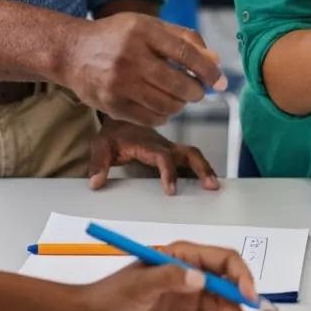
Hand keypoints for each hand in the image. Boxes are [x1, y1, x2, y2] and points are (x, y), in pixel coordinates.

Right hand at [64, 13, 226, 126]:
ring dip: (180, 104)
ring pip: (168, 106)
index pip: (186, 54)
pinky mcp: (112, 105)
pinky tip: (161, 104)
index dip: (208, 70)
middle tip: (198, 90)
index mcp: (142, 31)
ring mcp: (119, 83)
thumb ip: (184, 39)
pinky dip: (163, 115)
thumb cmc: (117, 36)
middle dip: (196, 91)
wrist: (72, 52)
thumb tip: (216, 61)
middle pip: (180, 84)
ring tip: (178, 96)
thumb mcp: (148, 25)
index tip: (220, 80)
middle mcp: (130, 56)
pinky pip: (151, 118)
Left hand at [77, 241, 256, 310]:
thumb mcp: (140, 284)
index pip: (223, 260)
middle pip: (229, 286)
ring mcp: (189, 300)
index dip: (241, 275)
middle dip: (239, 302)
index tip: (249, 296)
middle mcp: (191, 276)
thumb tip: (199, 277)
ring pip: (223, 307)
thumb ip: (169, 277)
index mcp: (183, 257)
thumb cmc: (112, 295)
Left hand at [89, 119, 219, 194]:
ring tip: (214, 186)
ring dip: (205, 169)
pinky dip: (201, 169)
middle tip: (211, 186)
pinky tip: (208, 183)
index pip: (162, 157)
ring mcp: (169, 148)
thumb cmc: (112, 133)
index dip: (169, 172)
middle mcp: (162, 145)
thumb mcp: (100, 145)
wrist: (119, 119)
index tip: (171, 191)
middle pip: (188, 152)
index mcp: (147, 143)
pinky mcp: (172, 153)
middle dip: (201, 168)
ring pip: (193, 155)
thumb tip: (96, 183)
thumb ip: (97, 163)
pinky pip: (189, 160)